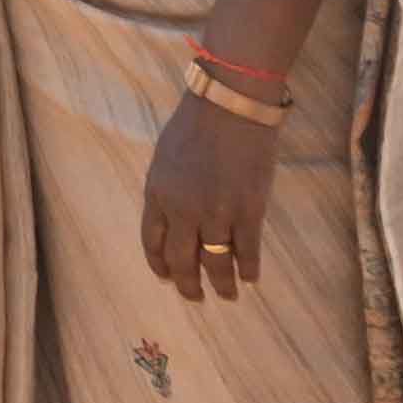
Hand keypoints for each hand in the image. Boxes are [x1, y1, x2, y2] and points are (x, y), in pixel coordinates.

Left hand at [138, 96, 281, 301]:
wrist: (231, 104)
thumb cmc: (195, 123)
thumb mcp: (165, 157)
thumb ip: (166, 190)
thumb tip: (171, 218)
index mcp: (157, 194)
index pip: (152, 243)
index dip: (160, 266)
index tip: (168, 278)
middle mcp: (183, 211)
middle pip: (182, 261)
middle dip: (189, 285)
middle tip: (196, 297)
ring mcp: (217, 214)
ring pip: (216, 264)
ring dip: (222, 285)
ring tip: (227, 295)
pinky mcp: (249, 212)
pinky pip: (247, 252)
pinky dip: (248, 269)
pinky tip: (250, 277)